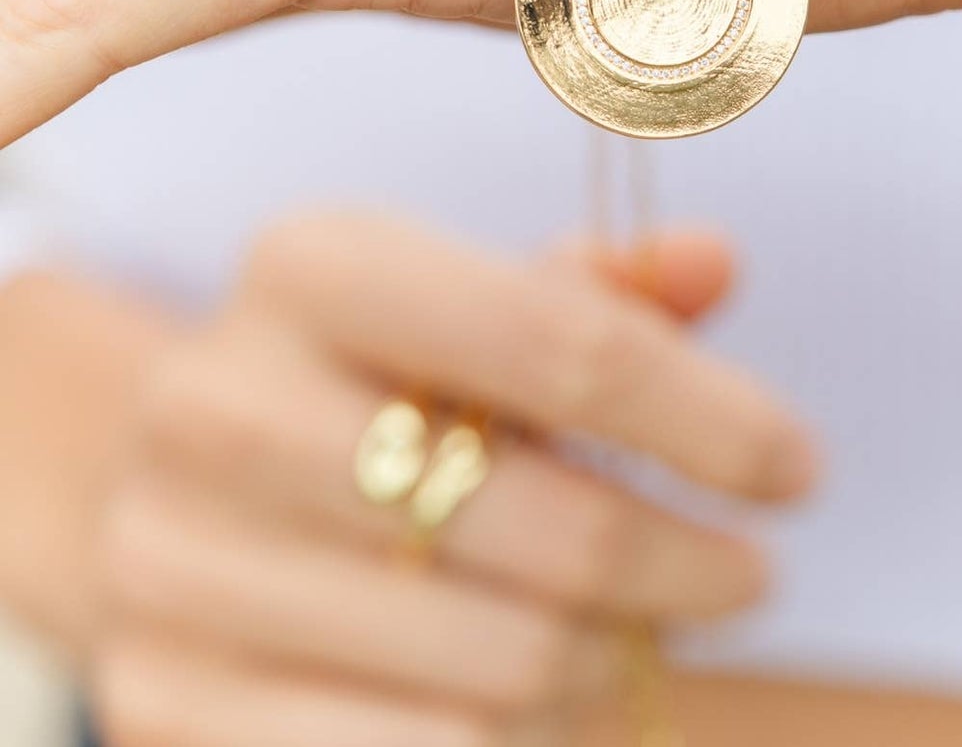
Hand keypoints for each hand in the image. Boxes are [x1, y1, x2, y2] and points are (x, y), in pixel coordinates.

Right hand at [88, 211, 814, 745]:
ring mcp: (173, 561)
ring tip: (644, 628)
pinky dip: (528, 731)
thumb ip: (601, 288)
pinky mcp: (160, 693)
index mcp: (313, 264)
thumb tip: (713, 264)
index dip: (708, 415)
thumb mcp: (474, 301)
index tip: (798, 470)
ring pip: (498, 659)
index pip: (560, 341)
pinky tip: (557, 685)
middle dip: (685, 562)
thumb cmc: (378, 376)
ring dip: (615, 656)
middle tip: (749, 574)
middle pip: (543, 524)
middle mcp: (222, 402)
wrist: (184, 480)